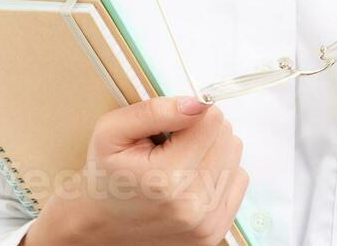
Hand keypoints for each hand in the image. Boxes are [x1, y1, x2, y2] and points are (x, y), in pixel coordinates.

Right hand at [27, 95, 248, 245]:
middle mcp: (192, 206)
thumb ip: (155, 111)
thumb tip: (198, 103)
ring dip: (211, 151)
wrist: (97, 225)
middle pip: (227, 138)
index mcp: (166, 179)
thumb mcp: (112, 131)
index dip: (191, 114)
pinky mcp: (214, 233)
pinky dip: (218, 173)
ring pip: (235, 157)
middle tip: (170, 145)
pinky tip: (191, 178)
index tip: (169, 126)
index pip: (212, 121)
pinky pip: (239, 181)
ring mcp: (206, 224)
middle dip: (201, 131)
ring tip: (178, 162)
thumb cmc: (104, 175)